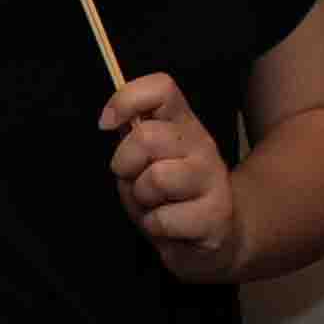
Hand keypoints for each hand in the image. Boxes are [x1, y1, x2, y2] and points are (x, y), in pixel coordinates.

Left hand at [101, 71, 241, 280]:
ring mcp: (212, 178)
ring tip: (155, 206)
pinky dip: (155, 227)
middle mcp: (201, 144)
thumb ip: (131, 141)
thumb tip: (110, 122)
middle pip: (148, 136)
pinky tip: (171, 228)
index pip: (161, 89)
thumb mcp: (144, 163)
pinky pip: (163, 219)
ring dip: (143, 199)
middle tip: (136, 181)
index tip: (105, 124)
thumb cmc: (170, 197)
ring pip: (157, 178)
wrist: (218, 235)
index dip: (126, 100)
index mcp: (182, 124)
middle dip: (125, 165)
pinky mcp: (216, 214)